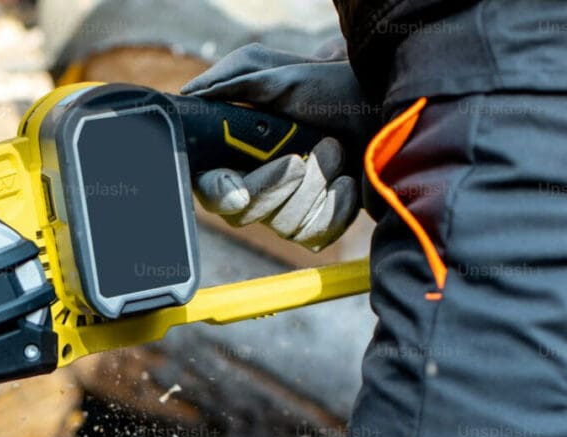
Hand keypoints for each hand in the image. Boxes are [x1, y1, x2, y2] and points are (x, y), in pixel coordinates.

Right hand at [182, 45, 376, 250]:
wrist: (372, 102)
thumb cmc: (321, 85)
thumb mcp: (273, 71)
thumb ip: (232, 79)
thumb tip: (194, 93)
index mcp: (232, 156)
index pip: (209, 186)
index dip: (218, 191)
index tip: (237, 190)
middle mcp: (254, 189)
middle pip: (244, 214)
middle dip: (274, 186)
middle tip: (298, 160)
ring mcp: (285, 210)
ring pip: (283, 226)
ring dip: (314, 184)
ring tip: (333, 149)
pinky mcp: (317, 224)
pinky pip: (317, 234)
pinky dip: (337, 206)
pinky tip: (347, 179)